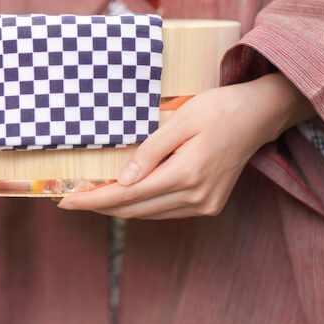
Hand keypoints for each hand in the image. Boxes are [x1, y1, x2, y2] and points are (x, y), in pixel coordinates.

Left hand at [58, 73, 312, 218]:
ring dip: (118, 208)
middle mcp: (196, 197)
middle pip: (134, 210)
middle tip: (69, 198)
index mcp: (187, 174)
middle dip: (99, 205)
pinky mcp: (209, 205)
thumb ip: (150, 152)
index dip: (93, 200)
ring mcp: (205, 205)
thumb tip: (123, 181)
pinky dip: (140, 205)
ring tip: (90, 197)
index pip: (127, 196)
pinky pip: (164, 210)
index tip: (64, 201)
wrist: (259, 116)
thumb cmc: (218, 109)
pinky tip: (123, 196)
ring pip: (148, 213)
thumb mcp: (180, 121)